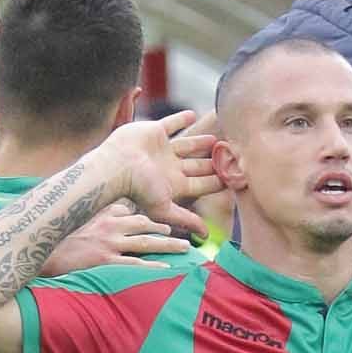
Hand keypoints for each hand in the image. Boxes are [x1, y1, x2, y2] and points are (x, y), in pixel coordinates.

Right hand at [45, 206, 191, 274]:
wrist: (43, 253)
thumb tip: (113, 216)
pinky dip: (152, 266)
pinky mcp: (106, 261)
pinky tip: (167, 269)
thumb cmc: (60, 241)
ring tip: (184, 248)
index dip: (148, 218)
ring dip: (167, 245)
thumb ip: (96, 218)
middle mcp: (110, 226)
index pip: (131, 212)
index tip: (162, 223)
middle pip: (144, 224)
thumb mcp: (79, 223)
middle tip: (180, 233)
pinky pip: (135, 264)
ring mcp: (109, 243)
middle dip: (164, 229)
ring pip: (145, 242)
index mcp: (103, 214)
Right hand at [105, 115, 219, 236]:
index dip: (218, 181)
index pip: (203, 183)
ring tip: (214, 139)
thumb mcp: (165, 209)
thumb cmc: (138, 190)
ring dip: (201, 142)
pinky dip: (181, 119)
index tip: (234, 177)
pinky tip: (192, 115)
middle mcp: (170, 167)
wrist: (117, 166)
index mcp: (175, 184)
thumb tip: (206, 237)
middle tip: (230, 155)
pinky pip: (171, 124)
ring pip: (188, 145)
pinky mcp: (154, 132)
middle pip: (198, 165)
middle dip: (213, 162)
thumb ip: (186, 220)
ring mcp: (163, 149)